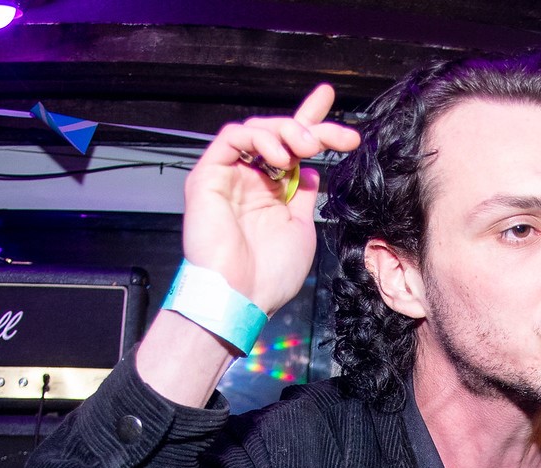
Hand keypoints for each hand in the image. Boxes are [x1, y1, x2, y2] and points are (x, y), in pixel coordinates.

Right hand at [181, 84, 360, 315]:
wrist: (240, 295)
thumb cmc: (269, 274)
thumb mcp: (301, 230)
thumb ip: (304, 197)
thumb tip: (312, 170)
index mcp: (271, 193)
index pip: (290, 148)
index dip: (309, 120)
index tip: (328, 98)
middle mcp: (249, 181)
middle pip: (277, 135)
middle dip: (308, 127)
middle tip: (332, 138)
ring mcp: (228, 177)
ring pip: (255, 129)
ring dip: (285, 132)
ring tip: (305, 150)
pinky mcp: (208, 176)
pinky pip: (230, 137)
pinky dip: (257, 138)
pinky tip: (280, 159)